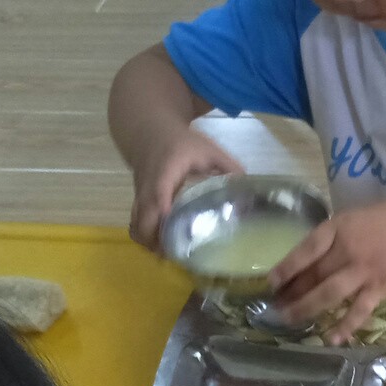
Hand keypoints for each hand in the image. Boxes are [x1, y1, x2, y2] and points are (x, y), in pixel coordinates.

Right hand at [128, 127, 244, 249]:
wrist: (149, 130)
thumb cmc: (182, 142)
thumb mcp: (209, 150)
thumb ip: (230, 168)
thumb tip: (249, 194)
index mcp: (165, 172)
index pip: (159, 196)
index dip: (164, 217)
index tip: (175, 236)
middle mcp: (147, 187)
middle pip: (143, 219)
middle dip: (156, 241)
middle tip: (178, 255)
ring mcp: (139, 195)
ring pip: (135, 225)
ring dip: (149, 242)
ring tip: (171, 255)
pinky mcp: (138, 201)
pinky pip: (136, 223)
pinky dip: (146, 236)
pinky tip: (163, 245)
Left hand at [268, 196, 385, 340]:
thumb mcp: (354, 218)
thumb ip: (332, 238)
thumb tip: (306, 262)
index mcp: (339, 227)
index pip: (306, 249)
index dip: (286, 267)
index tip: (271, 282)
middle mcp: (348, 249)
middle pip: (313, 274)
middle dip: (291, 292)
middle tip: (274, 307)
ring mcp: (364, 271)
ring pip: (329, 294)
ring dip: (307, 308)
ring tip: (289, 320)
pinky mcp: (380, 288)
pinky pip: (359, 310)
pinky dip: (345, 325)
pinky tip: (331, 339)